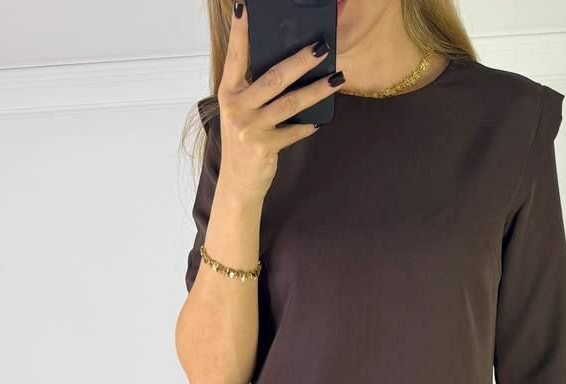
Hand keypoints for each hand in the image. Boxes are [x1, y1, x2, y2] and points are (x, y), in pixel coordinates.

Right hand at [217, 2, 343, 204]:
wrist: (237, 184)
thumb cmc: (243, 142)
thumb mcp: (241, 111)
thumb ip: (254, 89)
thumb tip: (287, 66)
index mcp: (229, 91)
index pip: (236, 55)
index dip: (241, 31)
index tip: (246, 7)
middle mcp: (236, 106)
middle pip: (274, 76)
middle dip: (301, 60)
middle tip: (322, 47)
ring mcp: (249, 127)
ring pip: (290, 102)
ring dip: (317, 90)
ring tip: (337, 78)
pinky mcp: (264, 146)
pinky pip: (294, 131)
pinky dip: (308, 126)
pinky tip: (320, 120)